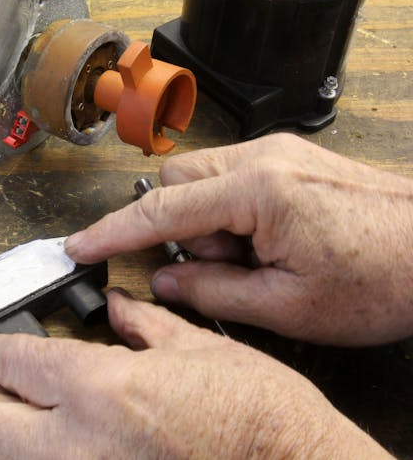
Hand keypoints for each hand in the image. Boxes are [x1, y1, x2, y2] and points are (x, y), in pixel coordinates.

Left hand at [0, 291, 387, 458]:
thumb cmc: (263, 421)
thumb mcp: (202, 352)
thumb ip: (145, 326)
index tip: (0, 348)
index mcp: (101, 390)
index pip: (6, 361)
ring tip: (49, 422)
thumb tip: (119, 312)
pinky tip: (84, 447)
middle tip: (15, 389)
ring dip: (12, 440)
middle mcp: (77, 446)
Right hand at [65, 133, 412, 345]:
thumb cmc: (387, 277)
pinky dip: (231, 215)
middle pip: (177, 183)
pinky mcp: (288, 161)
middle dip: (179, 229)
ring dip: (208, 225)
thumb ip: (213, 293)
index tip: (80, 246)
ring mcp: (278, 154)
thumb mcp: (289, 307)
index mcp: (260, 190)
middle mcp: (264, 159)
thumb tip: (165, 280)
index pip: (162, 210)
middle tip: (220, 268)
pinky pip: (231, 181)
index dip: (113, 232)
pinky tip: (266, 245)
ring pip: (202, 181)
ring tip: (256, 261)